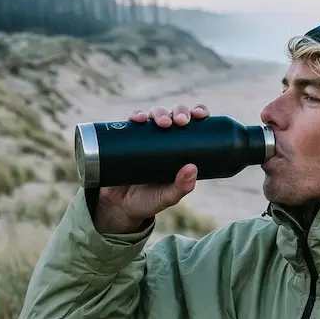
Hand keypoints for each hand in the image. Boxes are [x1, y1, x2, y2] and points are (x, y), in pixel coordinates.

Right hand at [92, 104, 208, 233]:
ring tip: (162, 122)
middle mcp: (162, 138)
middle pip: (173, 114)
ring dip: (159, 112)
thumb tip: (192, 168)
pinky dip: (135, 116)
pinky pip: (130, 122)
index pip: (192, 124)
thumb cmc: (148, 201)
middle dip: (179, 111)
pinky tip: (138, 118)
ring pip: (153, 114)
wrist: (119, 207)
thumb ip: (181, 187)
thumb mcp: (167, 197)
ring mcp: (144, 136)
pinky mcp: (125, 139)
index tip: (200, 115)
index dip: (198, 112)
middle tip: (180, 122)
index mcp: (179, 147)